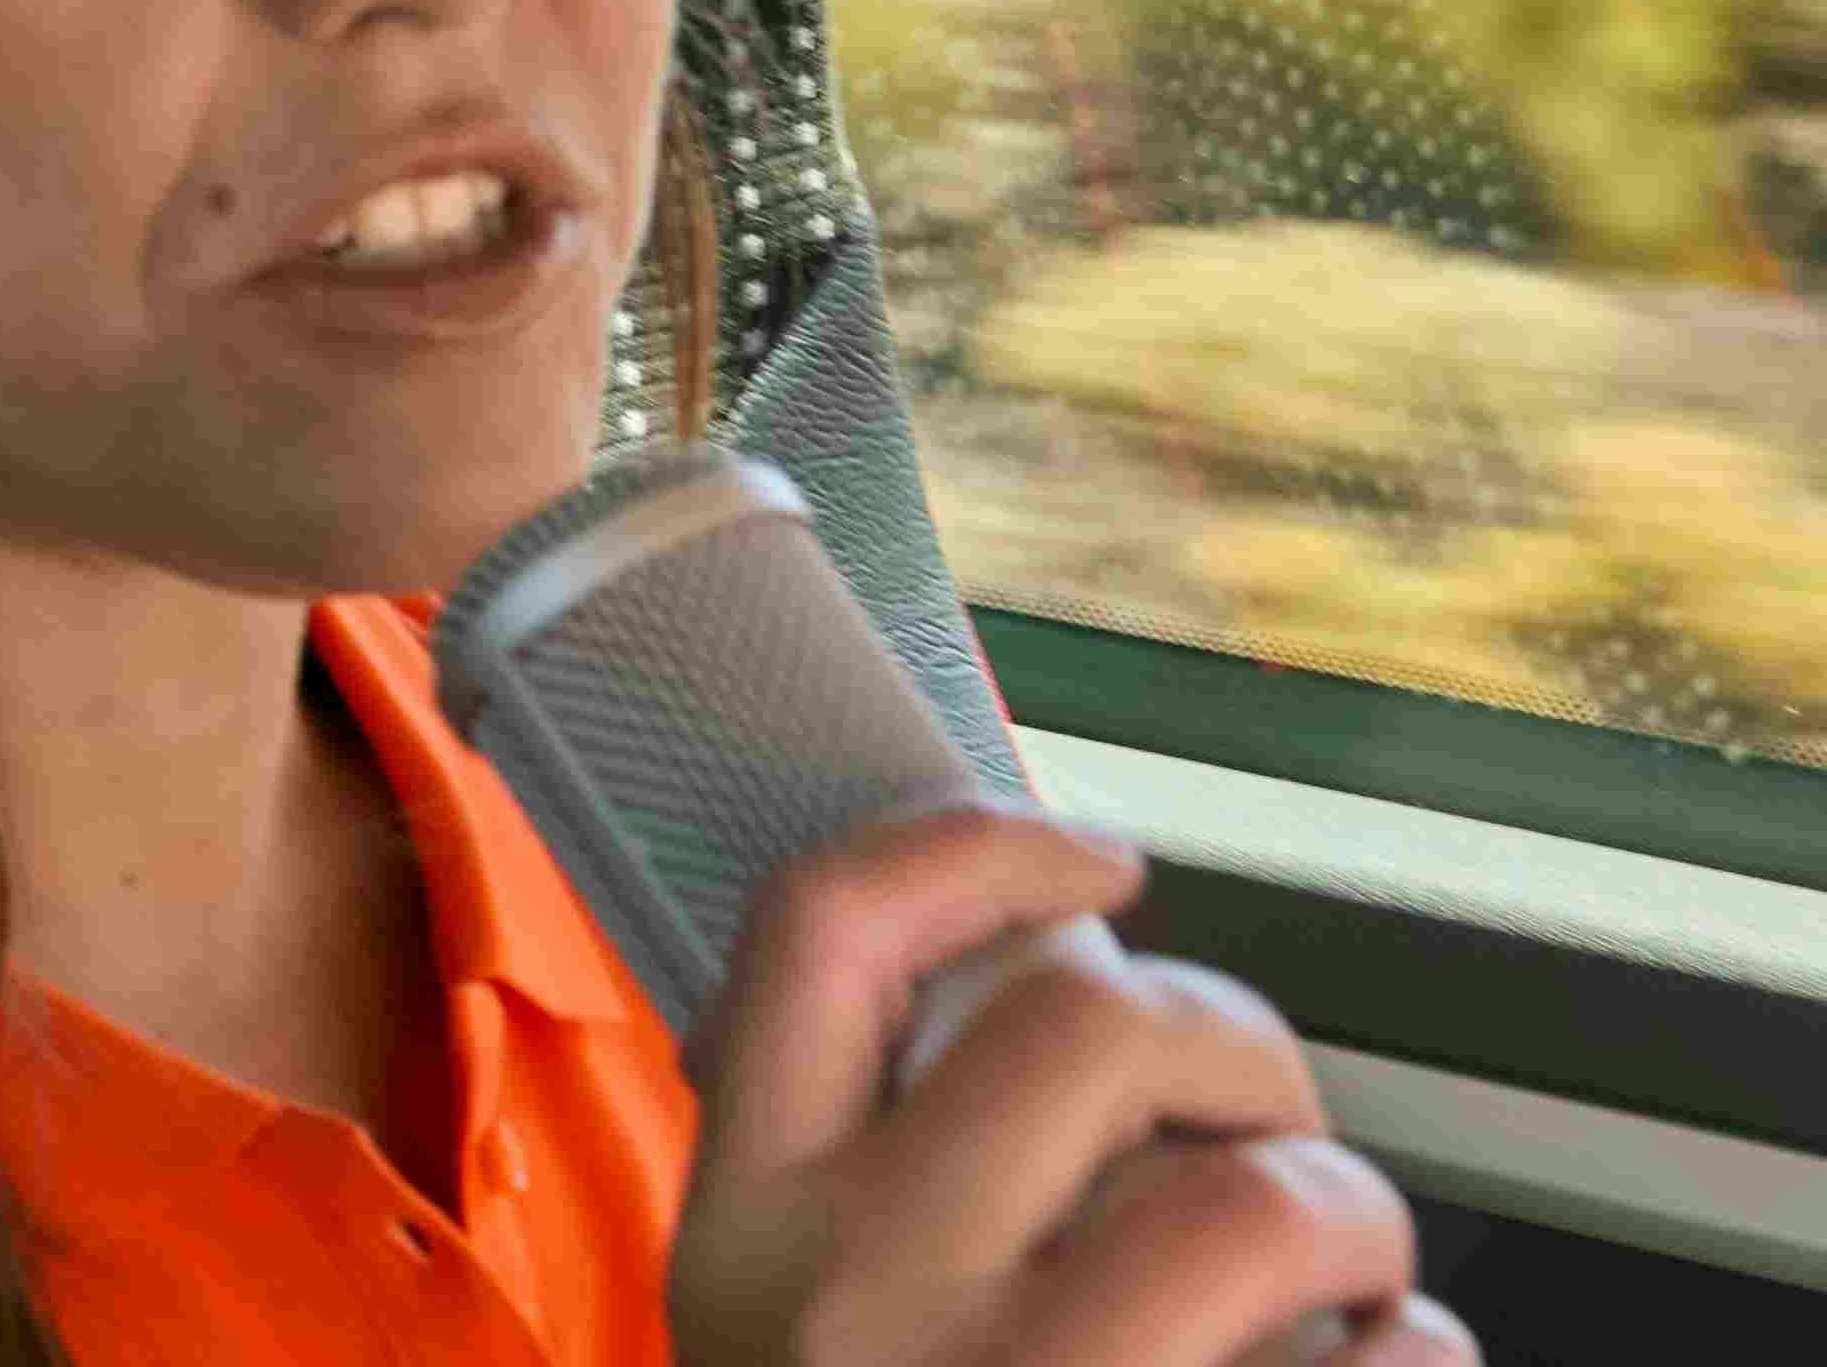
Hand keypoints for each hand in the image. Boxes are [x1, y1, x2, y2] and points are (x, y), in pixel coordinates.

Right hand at [665, 805, 1471, 1366]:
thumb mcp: (787, 1333)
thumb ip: (859, 1185)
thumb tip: (1059, 994)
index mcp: (740, 1236)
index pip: (822, 930)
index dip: (980, 842)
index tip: (1096, 856)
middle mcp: (860, 1305)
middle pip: (1089, 1018)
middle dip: (1237, 1040)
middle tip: (1258, 1112)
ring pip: (1268, 1190)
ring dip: (1357, 1207)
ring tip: (1343, 1270)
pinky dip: (1418, 1364)